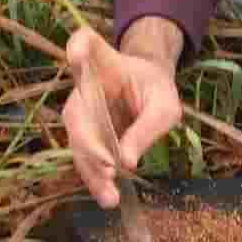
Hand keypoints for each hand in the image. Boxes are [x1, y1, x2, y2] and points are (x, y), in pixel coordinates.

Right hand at [62, 22, 182, 209]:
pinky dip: (96, 179)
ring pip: (77, 142)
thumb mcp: (166, 107)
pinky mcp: (86, 136)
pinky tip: (109, 197)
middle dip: (88, 142)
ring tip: (110, 196)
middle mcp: (86, 86)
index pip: (85, 44)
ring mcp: (83, 113)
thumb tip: (126, 162)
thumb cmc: (157, 90)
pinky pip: (85, 158)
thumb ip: (147, 128)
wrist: (151, 92)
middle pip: (76, 110)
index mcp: (106, 63)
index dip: (78, 48)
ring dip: (91, 170)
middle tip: (108, 167)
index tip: (77, 54)